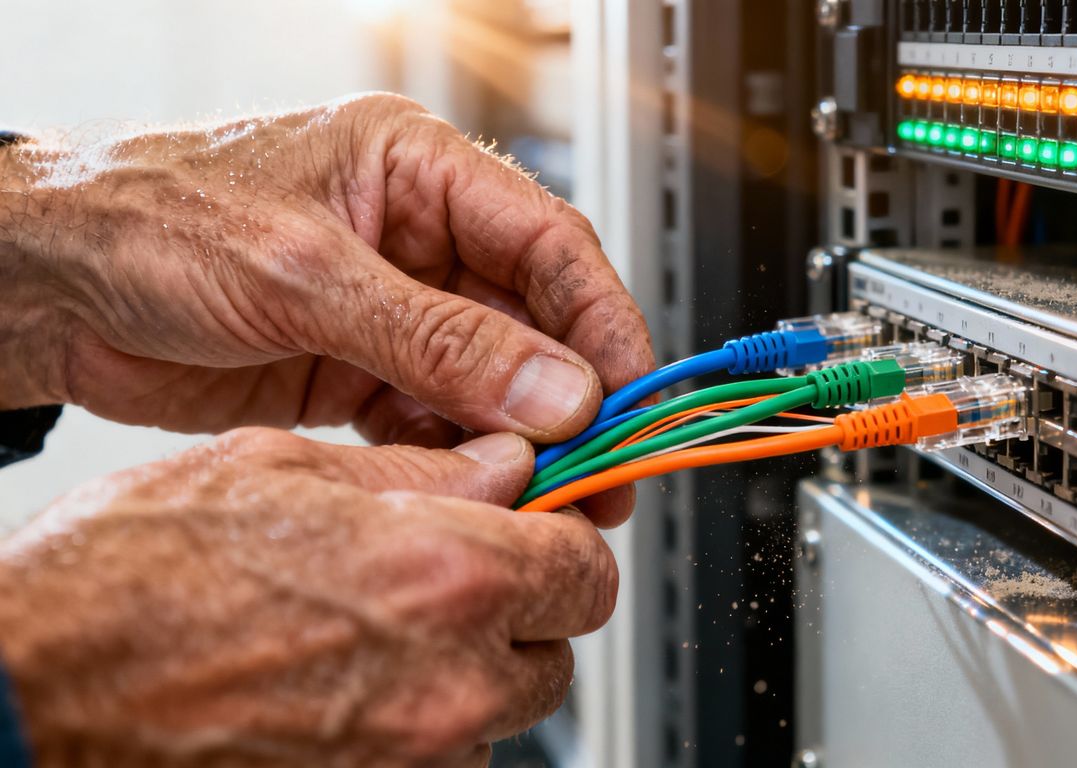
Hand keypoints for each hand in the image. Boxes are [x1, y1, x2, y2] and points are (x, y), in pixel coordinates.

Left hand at [0, 94, 652, 522]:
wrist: (40, 284)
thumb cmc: (146, 219)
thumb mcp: (304, 276)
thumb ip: (437, 340)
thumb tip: (556, 388)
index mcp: (417, 170)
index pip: (550, 243)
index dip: (605, 320)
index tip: (635, 393)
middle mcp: (416, 237)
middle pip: (532, 321)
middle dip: (570, 395)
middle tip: (600, 466)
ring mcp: (389, 309)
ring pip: (491, 378)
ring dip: (517, 436)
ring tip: (541, 490)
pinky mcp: (356, 369)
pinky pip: (434, 417)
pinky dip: (456, 454)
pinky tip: (465, 484)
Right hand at [0, 429, 616, 766]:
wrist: (35, 696)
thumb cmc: (125, 582)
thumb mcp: (276, 471)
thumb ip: (417, 474)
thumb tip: (501, 465)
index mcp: (445, 576)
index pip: (586, 566)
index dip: (559, 540)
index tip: (530, 530)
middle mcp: (449, 683)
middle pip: (555, 649)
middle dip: (520, 610)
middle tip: (450, 579)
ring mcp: (414, 758)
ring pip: (500, 713)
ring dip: (466, 674)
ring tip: (374, 636)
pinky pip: (441, 760)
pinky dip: (418, 728)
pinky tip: (344, 688)